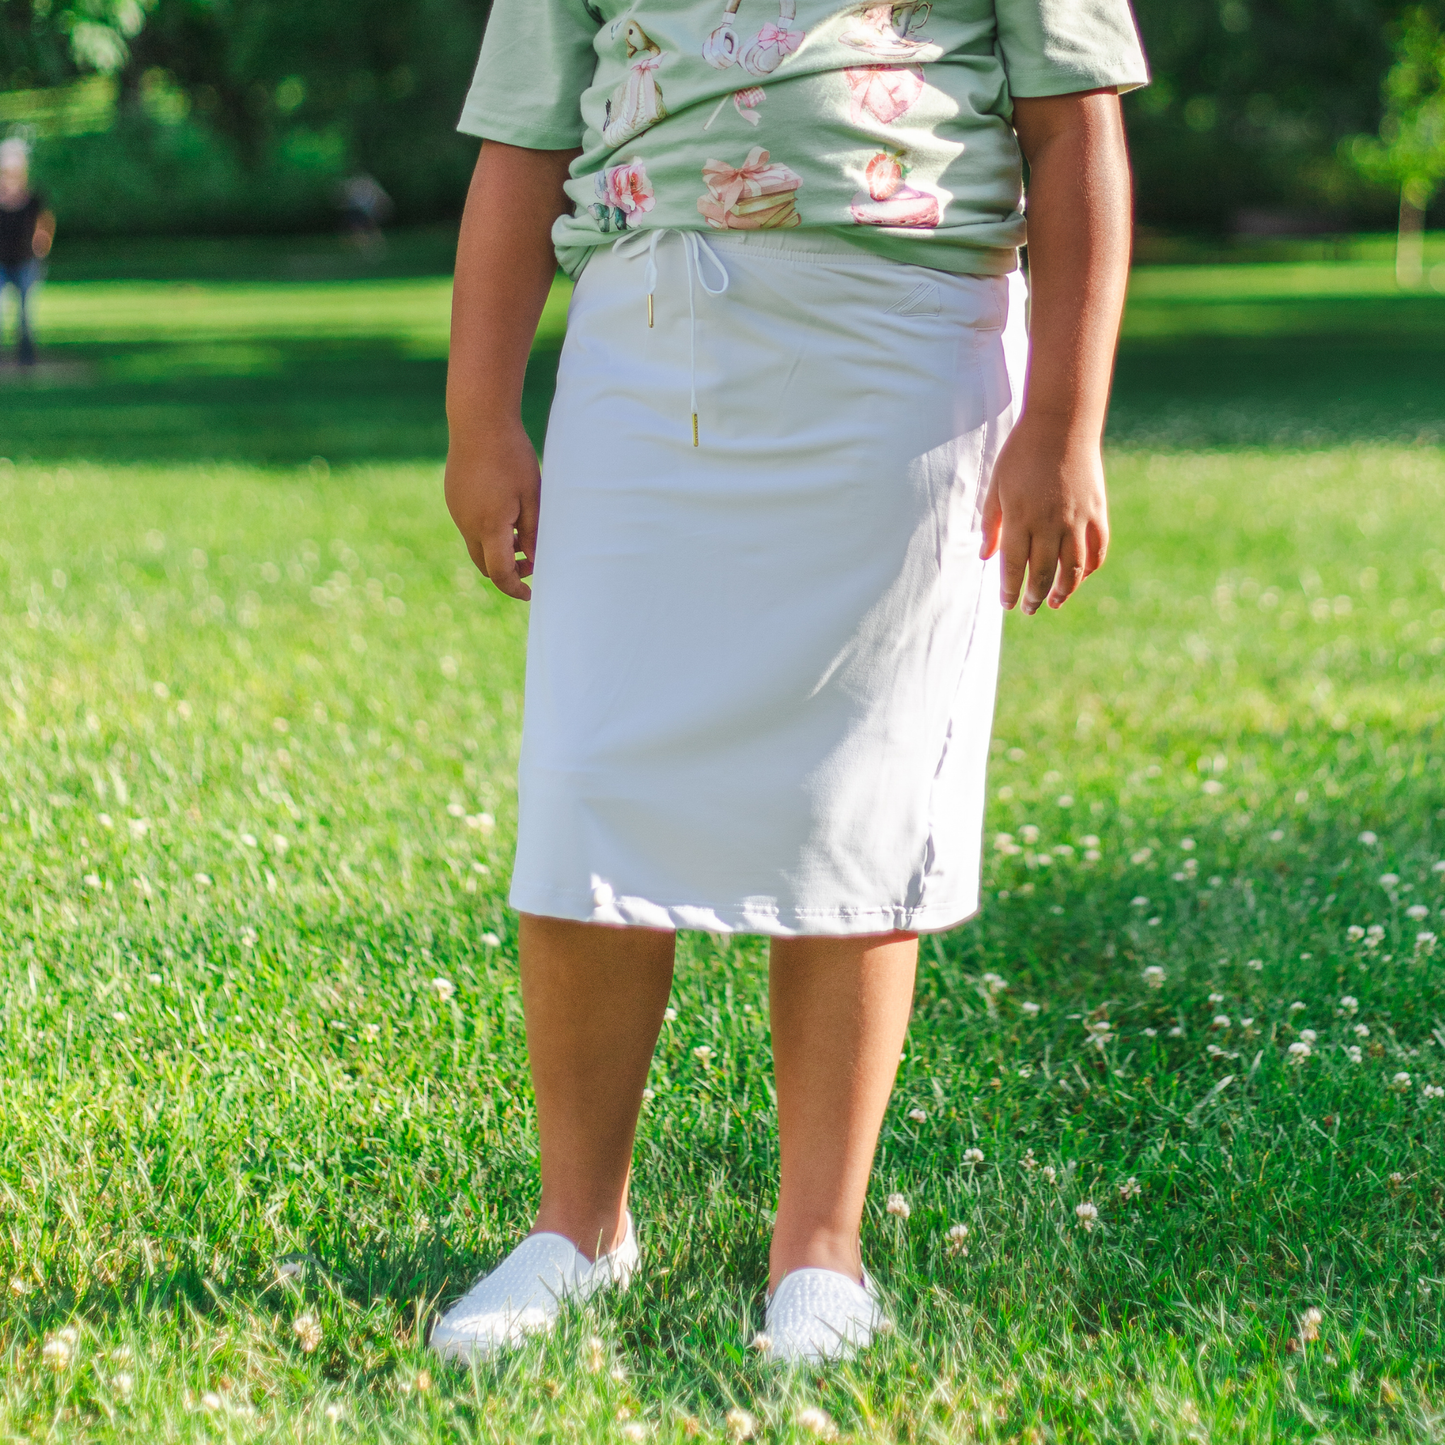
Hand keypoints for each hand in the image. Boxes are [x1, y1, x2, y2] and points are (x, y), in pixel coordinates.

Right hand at [444, 420, 540, 600]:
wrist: (479, 422)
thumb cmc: (512, 457)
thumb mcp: (532, 498)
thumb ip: (534, 533)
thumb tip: (536, 563)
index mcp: (489, 527)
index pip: (501, 573)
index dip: (516, 588)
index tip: (531, 594)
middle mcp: (467, 524)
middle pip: (484, 566)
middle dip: (508, 572)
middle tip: (532, 563)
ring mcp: (457, 512)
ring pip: (476, 546)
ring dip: (498, 550)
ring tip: (523, 532)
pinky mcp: (453, 499)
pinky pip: (469, 527)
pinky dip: (487, 533)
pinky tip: (505, 512)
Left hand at [979, 417, 1107, 613]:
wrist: (1062, 425)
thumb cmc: (1022, 453)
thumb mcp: (997, 486)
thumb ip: (991, 523)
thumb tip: (984, 557)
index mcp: (1020, 518)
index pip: (1014, 566)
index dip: (1010, 590)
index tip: (1007, 604)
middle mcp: (1049, 524)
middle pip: (1043, 574)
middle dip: (1034, 596)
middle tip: (1028, 608)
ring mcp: (1076, 520)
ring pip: (1073, 569)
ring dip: (1064, 591)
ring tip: (1054, 602)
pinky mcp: (1097, 512)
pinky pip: (1097, 550)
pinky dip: (1089, 568)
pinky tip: (1080, 577)